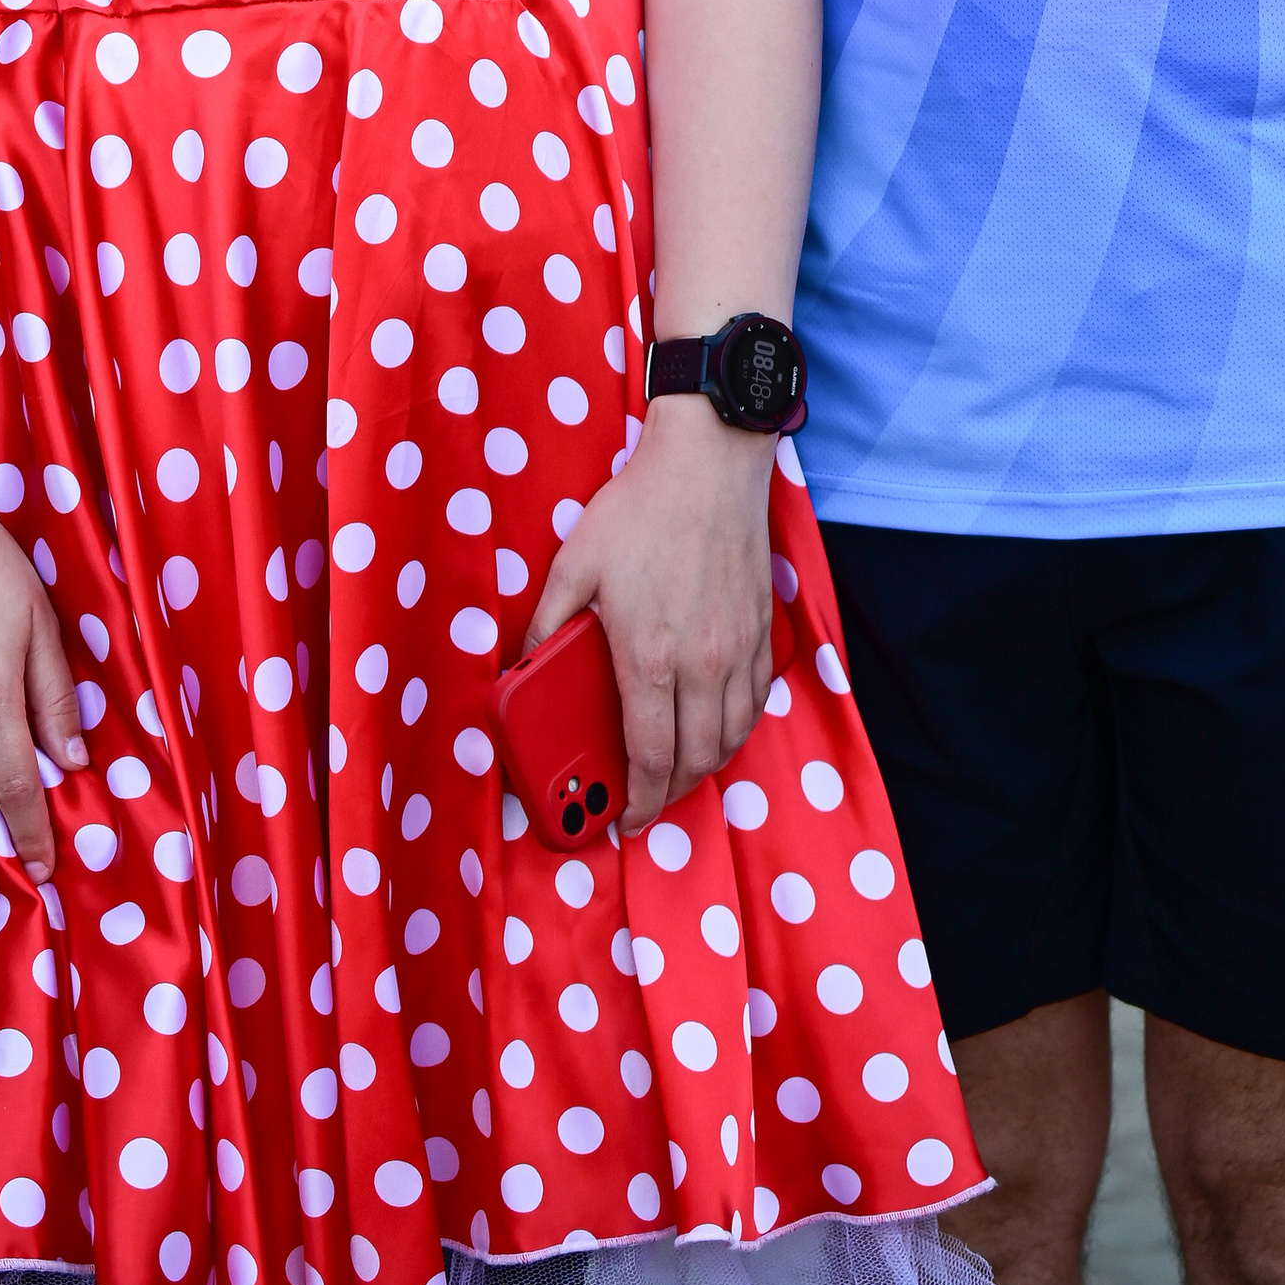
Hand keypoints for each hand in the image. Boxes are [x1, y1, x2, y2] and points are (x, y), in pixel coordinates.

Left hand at [522, 397, 775, 832]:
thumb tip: (523, 665)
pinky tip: (717, 726)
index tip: (626, 821)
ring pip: (731, 738)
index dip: (639, 802)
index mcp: (648, 657)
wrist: (709, 463)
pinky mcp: (761, 631)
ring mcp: (737, 649)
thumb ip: (546, 623)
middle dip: (670, 795)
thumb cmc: (639, 510)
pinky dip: (736, 730)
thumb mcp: (574, 563)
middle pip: (695, 760)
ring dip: (705, 767)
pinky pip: (756, 703)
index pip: (650, 758)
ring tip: (678, 771)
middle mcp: (701, 664)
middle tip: (647, 800)